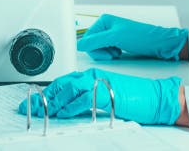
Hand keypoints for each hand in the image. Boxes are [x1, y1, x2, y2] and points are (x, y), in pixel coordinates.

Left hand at [18, 68, 182, 124]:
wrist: (156, 97)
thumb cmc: (136, 97)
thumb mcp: (108, 95)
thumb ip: (89, 98)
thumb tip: (71, 108)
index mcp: (94, 74)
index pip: (64, 80)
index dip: (47, 91)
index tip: (35, 102)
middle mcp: (95, 75)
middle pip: (62, 84)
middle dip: (45, 97)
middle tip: (32, 108)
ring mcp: (101, 83)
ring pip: (69, 90)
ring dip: (55, 103)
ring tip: (46, 113)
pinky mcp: (107, 94)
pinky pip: (83, 99)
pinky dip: (70, 107)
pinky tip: (64, 114)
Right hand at [77, 14, 187, 60]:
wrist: (159, 44)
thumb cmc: (142, 37)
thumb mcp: (116, 38)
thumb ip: (95, 41)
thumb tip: (79, 45)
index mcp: (104, 21)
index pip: (87, 38)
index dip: (92, 48)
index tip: (98, 55)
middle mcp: (106, 26)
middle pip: (91, 44)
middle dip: (100, 52)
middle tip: (113, 53)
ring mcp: (112, 35)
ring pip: (98, 49)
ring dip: (106, 54)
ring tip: (118, 52)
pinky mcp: (117, 42)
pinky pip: (106, 51)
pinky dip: (111, 55)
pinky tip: (120, 53)